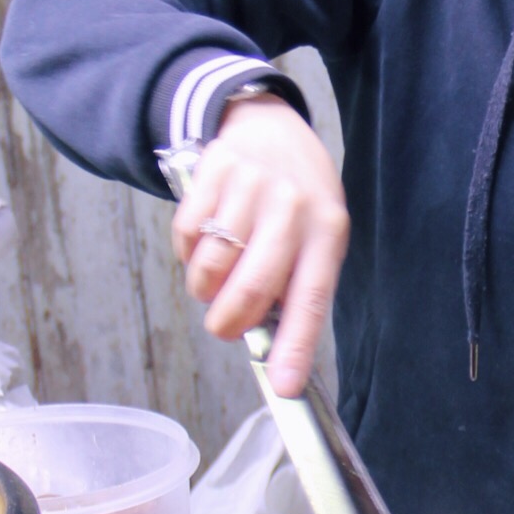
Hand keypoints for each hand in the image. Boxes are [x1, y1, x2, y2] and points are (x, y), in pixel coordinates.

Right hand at [171, 96, 348, 394]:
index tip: (283, 386)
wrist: (268, 127)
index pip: (310, 298)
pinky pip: (186, 237)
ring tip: (216, 279)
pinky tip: (205, 244)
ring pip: (211, 267)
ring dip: (205, 289)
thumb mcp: (317, 232)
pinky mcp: (213, 174)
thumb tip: (276, 349)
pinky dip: (187, 255)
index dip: (295, 346)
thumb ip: (298, 282)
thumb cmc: (297, 197)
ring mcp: (250, 187)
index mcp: (327, 229)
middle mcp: (291, 207)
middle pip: (251, 288)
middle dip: (229, 323)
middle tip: (224, 328)